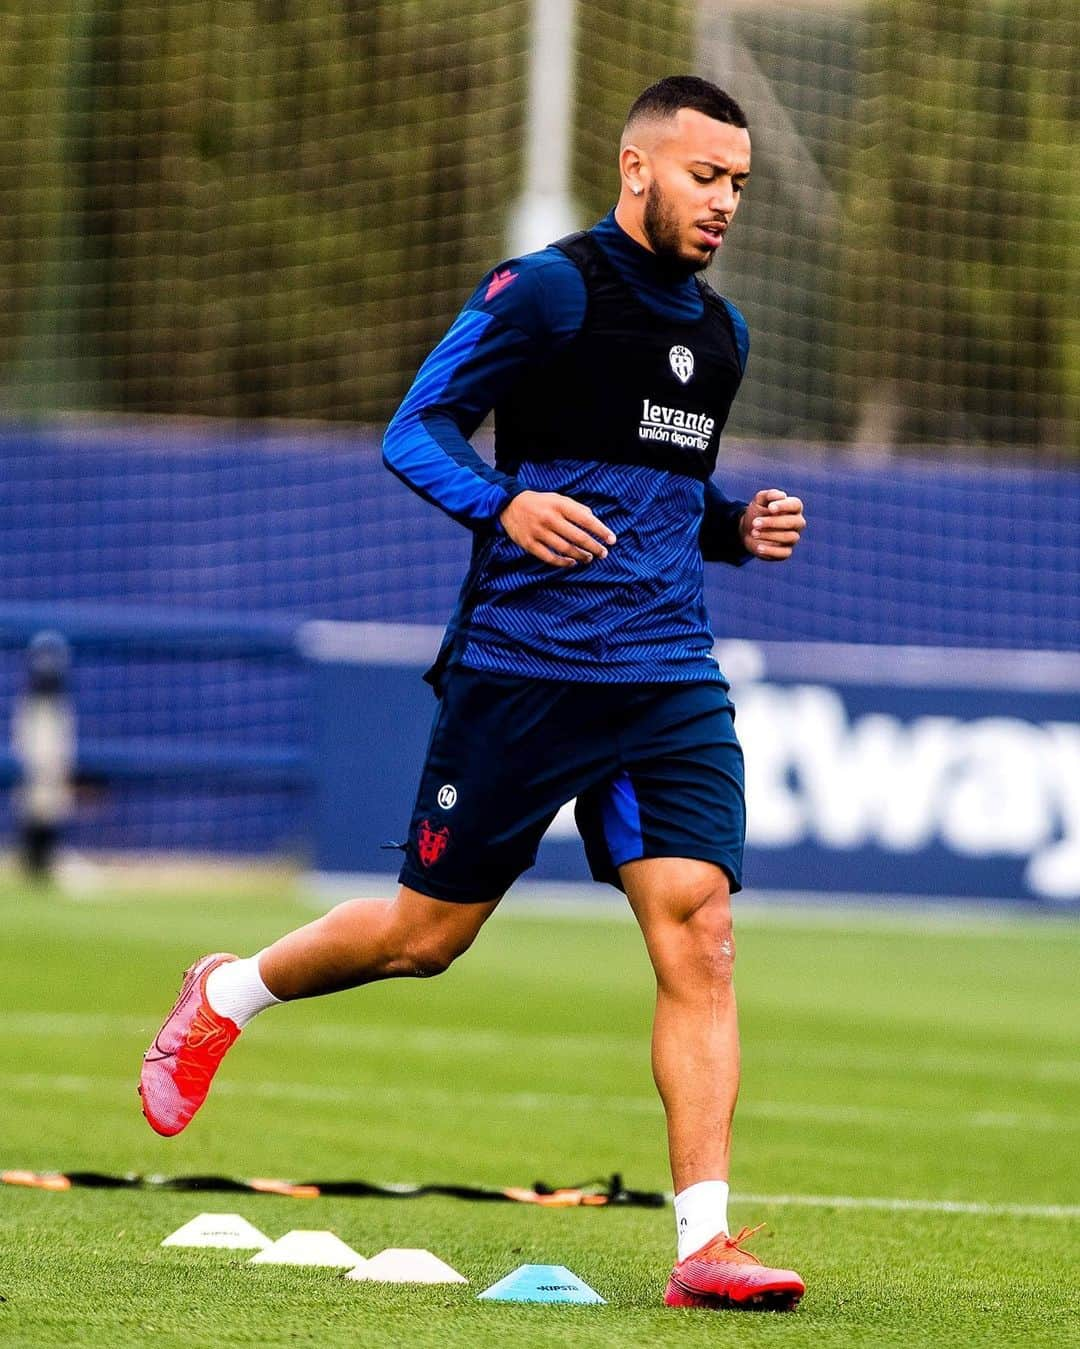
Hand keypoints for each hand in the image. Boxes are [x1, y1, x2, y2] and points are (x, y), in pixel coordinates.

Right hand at [499, 490, 615, 568]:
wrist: (509, 505)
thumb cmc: (540, 503)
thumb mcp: (558, 499)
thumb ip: (576, 508)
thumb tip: (594, 520)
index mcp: (559, 505)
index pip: (585, 519)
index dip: (600, 530)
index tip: (612, 540)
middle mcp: (549, 518)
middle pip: (578, 537)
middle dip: (594, 547)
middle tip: (603, 553)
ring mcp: (538, 532)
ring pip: (565, 549)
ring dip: (580, 556)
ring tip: (589, 558)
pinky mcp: (529, 544)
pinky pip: (549, 558)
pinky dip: (563, 562)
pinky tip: (572, 563)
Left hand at [740, 488, 805, 560]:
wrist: (748, 529)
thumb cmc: (757, 512)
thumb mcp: (759, 501)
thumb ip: (768, 495)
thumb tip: (781, 495)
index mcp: (793, 508)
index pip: (796, 505)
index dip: (784, 506)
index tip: (770, 507)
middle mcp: (797, 523)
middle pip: (793, 522)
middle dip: (773, 522)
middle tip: (755, 523)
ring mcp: (793, 538)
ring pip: (789, 537)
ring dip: (770, 535)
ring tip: (753, 533)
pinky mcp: (786, 552)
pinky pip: (784, 553)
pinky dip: (771, 550)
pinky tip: (759, 547)